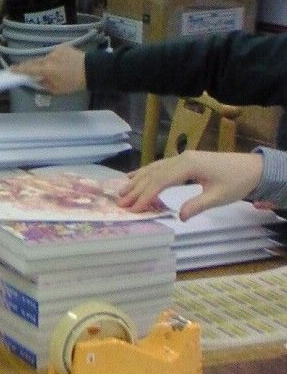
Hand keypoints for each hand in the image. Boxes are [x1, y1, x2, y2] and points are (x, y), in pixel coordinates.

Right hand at [9, 44, 85, 93]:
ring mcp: (55, 51)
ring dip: (44, 63)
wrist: (92, 70)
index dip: (18, 69)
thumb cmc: (74, 83)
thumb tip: (37, 80)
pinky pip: (53, 54)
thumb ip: (44, 84)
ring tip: (52, 69)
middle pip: (34, 61)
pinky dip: (54, 59)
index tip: (10, 69)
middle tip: (24, 69)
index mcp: (47, 70)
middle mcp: (49, 58)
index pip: (28, 69)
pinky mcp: (62, 46)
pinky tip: (61, 64)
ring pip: (45, 58)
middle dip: (29, 66)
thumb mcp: (57, 90)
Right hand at [117, 150, 263, 220]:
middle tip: (120, 203)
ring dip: (137, 181)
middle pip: (153, 174)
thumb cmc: (237, 182)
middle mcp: (181, 158)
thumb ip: (197, 205)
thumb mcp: (219, 197)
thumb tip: (179, 217)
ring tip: (121, 192)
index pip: (160, 181)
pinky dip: (145, 172)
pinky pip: (160, 165)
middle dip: (135, 190)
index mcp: (189, 165)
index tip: (133, 209)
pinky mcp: (184, 160)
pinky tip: (134, 176)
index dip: (145, 196)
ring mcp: (182, 157)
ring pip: (154, 168)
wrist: (253, 167)